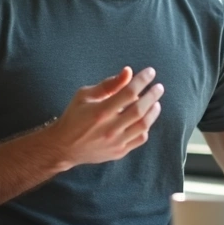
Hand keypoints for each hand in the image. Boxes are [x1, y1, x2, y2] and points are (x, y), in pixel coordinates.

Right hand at [44, 67, 163, 166]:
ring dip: (153, 112)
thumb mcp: (85, 95)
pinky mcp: (119, 152)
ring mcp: (116, 142)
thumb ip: (108, 85)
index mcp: (100, 111)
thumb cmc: (74, 116)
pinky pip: (139, 139)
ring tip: (156, 102)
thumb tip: (128, 72)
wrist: (64, 147)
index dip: (142, 80)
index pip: (128, 93)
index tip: (150, 72)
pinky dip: (146, 127)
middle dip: (152, 95)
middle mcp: (110, 128)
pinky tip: (145, 119)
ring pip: (143, 125)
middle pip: (139, 110)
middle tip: (159, 87)